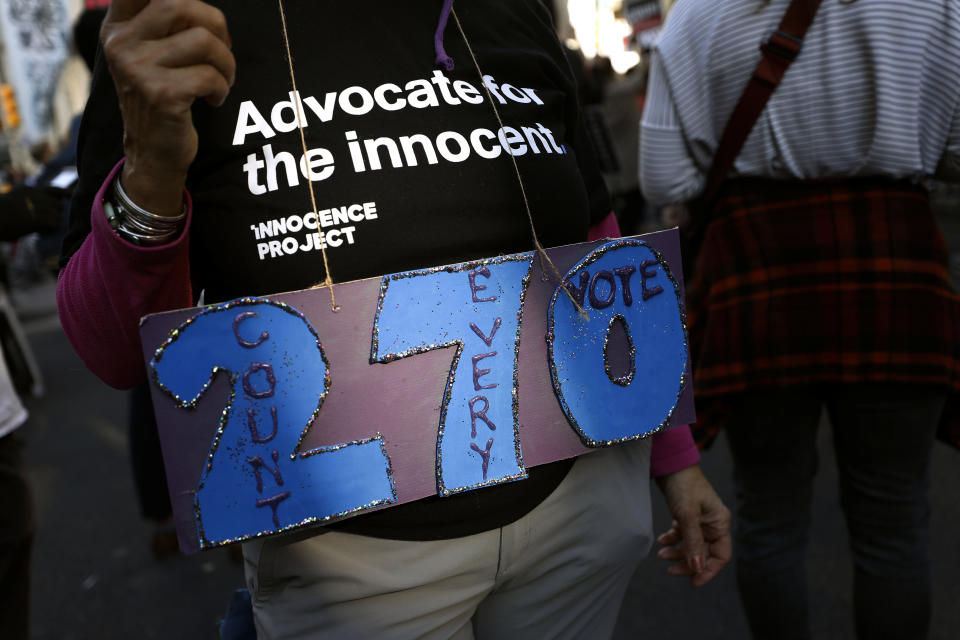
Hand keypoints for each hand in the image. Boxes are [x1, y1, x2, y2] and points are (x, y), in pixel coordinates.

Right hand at [101, 0, 234, 213]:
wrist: (151, 152)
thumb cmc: (161, 96)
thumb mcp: (151, 54)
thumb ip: (165, 22)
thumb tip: (202, 6)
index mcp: (118, 27)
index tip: (195, 15)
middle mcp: (121, 43)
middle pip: (179, 4)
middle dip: (216, 24)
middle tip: (223, 49)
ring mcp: (138, 69)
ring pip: (202, 41)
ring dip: (226, 61)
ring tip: (222, 79)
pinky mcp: (161, 94)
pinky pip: (209, 75)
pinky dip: (222, 87)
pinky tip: (213, 99)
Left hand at [654, 464, 730, 587]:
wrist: (670, 464)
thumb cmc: (683, 485)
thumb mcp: (687, 515)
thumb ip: (693, 542)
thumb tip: (697, 568)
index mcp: (719, 523)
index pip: (721, 556)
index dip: (708, 571)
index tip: (692, 582)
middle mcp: (712, 523)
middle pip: (704, 553)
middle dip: (687, 563)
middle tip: (669, 569)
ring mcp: (700, 520)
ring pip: (691, 545)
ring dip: (677, 552)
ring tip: (661, 554)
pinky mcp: (687, 515)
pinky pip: (682, 534)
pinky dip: (672, 539)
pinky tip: (661, 540)